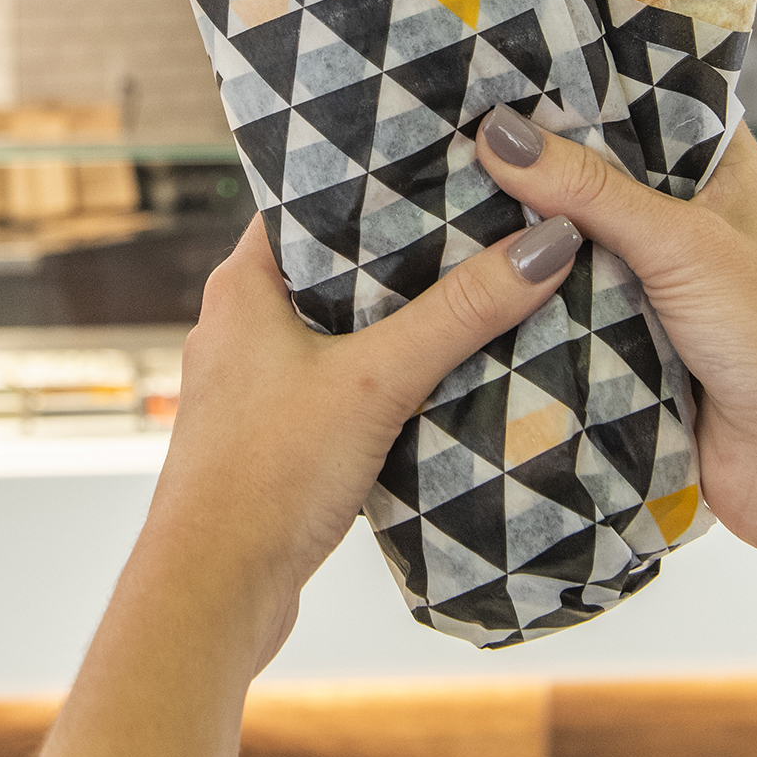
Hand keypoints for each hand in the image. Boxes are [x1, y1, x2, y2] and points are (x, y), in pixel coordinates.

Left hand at [138, 210, 583, 674]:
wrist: (212, 593)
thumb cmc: (267, 476)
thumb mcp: (376, 382)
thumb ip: (459, 314)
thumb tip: (544, 246)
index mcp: (242, 282)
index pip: (311, 198)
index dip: (376, 178)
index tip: (447, 163)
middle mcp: (239, 321)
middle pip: (335, 261)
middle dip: (406, 250)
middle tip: (484, 222)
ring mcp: (254, 380)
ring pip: (339, 325)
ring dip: (399, 317)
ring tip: (478, 290)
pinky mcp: (273, 433)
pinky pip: (338, 379)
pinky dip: (384, 373)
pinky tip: (440, 379)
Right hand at [475, 110, 756, 558]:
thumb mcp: (682, 244)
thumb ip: (590, 189)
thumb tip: (498, 133)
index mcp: (726, 171)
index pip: (650, 99)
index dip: (586, 79)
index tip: (509, 60)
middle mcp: (692, 217)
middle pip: (600, 170)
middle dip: (537, 156)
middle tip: (454, 119)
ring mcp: (659, 279)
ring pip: (577, 237)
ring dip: (526, 228)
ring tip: (440, 180)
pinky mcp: (631, 335)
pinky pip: (567, 298)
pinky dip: (529, 289)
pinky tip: (467, 265)